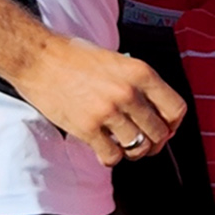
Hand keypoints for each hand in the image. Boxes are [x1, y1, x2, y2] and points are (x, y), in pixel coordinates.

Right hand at [8, 34, 187, 167]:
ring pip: (138, 148)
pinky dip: (110, 158)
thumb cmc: (72, 55)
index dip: (172, 124)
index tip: (165, 128)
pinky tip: (103, 148)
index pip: (175, 108)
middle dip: (153, 142)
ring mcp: (108, 112)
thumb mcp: (116, 59)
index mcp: (139, 72)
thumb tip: (154, 110)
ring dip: (132, 151)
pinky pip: (112, 157)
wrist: (38, 58)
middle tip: (142, 141)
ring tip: (121, 144)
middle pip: (159, 133)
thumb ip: (137, 82)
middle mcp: (127, 92)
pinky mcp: (87, 128)